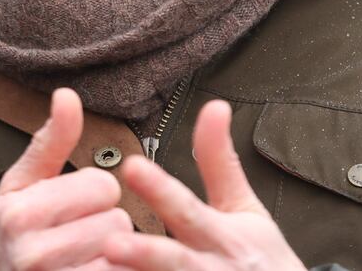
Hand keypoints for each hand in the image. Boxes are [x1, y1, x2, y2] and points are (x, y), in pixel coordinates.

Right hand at [0, 87, 134, 270]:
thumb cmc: (8, 238)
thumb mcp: (19, 187)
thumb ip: (49, 142)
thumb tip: (67, 94)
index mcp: (17, 213)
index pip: (103, 184)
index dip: (93, 194)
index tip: (70, 207)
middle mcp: (31, 253)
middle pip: (118, 219)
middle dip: (104, 225)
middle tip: (76, 237)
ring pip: (124, 251)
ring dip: (114, 254)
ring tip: (82, 257)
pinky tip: (90, 268)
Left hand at [100, 99, 306, 270]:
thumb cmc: (258, 258)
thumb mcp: (245, 208)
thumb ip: (219, 162)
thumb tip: (213, 106)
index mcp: (222, 237)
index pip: (188, 210)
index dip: (160, 190)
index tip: (132, 166)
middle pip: (175, 263)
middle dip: (145, 253)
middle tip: (112, 242)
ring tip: (103, 268)